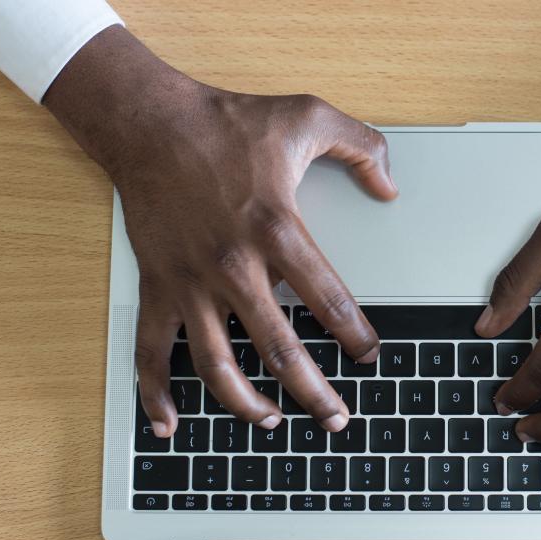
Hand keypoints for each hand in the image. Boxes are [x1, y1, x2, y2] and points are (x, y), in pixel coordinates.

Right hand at [44, 26, 396, 436]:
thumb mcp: (307, 116)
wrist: (149, 123)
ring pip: (217, 364)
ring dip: (246, 404)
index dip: (355, 335)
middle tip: (337, 418)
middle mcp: (234, 267)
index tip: (369, 356)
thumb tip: (391, 186)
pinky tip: (170, 423)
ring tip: (273, 422)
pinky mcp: (158, 287)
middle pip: (279, 350)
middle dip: (314, 393)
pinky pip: (152, 350)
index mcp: (277, 231)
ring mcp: (192, 283)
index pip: (328, 300)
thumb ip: (361, 146)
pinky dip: (156, 392)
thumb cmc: (227, 123)